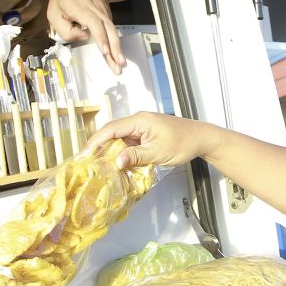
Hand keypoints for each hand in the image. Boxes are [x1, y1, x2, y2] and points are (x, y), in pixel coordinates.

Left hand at [46, 0, 124, 74]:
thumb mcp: (53, 11)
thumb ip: (64, 29)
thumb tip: (83, 38)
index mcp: (79, 6)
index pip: (93, 22)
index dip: (100, 36)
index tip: (105, 51)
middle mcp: (96, 9)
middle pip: (108, 29)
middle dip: (114, 48)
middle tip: (118, 66)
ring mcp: (104, 11)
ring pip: (112, 31)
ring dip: (117, 49)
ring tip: (120, 64)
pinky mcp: (107, 14)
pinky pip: (111, 30)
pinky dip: (114, 43)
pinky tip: (116, 56)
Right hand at [85, 111, 219, 169]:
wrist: (201, 138)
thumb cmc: (183, 143)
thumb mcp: (157, 153)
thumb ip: (135, 156)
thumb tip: (116, 162)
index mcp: (139, 121)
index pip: (111, 129)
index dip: (96, 141)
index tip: (85, 154)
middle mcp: (138, 120)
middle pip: (112, 132)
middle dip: (100, 146)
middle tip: (88, 162)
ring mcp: (142, 127)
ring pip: (120, 138)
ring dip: (111, 151)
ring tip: (100, 165)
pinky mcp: (146, 134)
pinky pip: (129, 142)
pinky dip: (123, 152)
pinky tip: (118, 163)